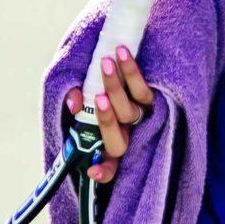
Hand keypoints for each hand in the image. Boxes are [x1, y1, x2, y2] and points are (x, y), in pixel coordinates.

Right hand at [64, 45, 154, 183]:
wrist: (114, 59)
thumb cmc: (89, 84)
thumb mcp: (75, 95)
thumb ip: (72, 100)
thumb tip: (75, 105)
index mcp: (105, 145)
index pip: (108, 167)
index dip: (103, 171)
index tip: (92, 171)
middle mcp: (125, 136)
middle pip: (117, 141)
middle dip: (106, 120)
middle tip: (98, 98)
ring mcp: (140, 119)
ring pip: (129, 112)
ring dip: (116, 88)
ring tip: (105, 63)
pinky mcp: (151, 99)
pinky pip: (144, 89)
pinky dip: (131, 70)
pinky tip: (121, 52)